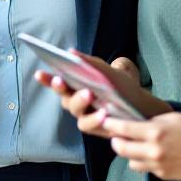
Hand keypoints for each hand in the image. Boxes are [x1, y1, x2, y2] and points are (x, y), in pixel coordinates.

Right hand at [34, 51, 165, 127]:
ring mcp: (85, 116)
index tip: (39, 73)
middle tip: (62, 80)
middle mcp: (76, 103)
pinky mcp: (96, 128)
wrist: (141, 105)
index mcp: (76, 87)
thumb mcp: (108, 71)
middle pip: (64, 97)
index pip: (58, 83)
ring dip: (79, 102)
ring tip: (88, 94)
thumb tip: (71, 52)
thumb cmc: (121, 86)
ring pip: (75, 112)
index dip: (47, 80)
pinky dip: (95, 119)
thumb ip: (90, 63)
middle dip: (61, 88)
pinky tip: (103, 113)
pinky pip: (91, 125)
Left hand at [99, 113, 180, 180]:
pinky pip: (144, 168)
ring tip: (137, 146)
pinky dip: (144, 162)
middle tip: (117, 136)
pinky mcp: (161, 175)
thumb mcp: (174, 118)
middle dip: (116, 141)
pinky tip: (153, 155)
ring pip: (129, 161)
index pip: (122, 129)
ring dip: (130, 154)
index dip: (110, 124)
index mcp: (154, 132)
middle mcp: (152, 150)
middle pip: (120, 149)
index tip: (105, 120)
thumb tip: (135, 122)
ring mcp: (156, 165)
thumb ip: (152, 121)